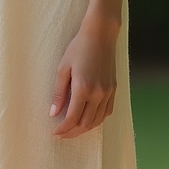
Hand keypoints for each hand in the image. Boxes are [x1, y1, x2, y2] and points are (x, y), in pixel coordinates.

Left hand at [50, 18, 117, 139]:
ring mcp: (108, 92)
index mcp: (83, 88)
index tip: (55, 133)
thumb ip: (59, 93)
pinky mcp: (114, 89)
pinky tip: (88, 119)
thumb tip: (53, 114)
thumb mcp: (63, 68)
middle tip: (62, 134)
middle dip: (72, 132)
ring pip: (98, 120)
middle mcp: (98, 93)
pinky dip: (97, 120)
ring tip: (73, 129)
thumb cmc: (78, 48)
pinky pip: (107, 112)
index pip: (72, 118)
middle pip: (86, 123)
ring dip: (85, 128)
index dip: (63, 129)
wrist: (100, 35)